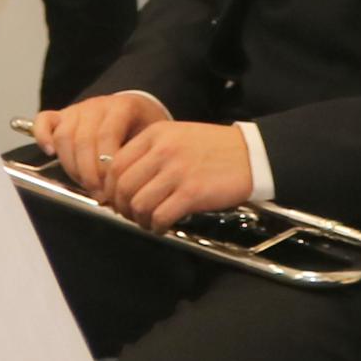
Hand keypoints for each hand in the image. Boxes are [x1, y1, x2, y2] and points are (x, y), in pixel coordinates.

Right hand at [32, 90, 166, 191]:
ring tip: (84, 184)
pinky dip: (43, 137)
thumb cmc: (144, 132)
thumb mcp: (150, 142)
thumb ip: (137, 159)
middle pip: (83, 139)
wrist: (139, 113)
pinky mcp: (60, 115)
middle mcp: (97, 105)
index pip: (106, 135)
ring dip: (71, 165)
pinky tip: (50, 153)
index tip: (110, 189)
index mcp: (122, 107)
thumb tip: (123, 188)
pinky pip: (44, 121)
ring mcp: (77, 109)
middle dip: (89, 173)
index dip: (105, 165)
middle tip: (98, 194)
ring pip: (64, 135)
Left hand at [103, 121, 257, 230]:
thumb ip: (150, 153)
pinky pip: (160, 216)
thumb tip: (121, 182)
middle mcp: (162, 150)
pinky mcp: (192, 192)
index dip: (109, 187)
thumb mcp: (177, 137)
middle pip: (122, 186)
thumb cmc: (215, 149)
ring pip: (138, 203)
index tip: (113, 199)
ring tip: (148, 222)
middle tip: (129, 215)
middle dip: (121, 207)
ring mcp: (177, 171)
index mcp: (156, 134)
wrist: (252, 154)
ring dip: (138, 219)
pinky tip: (162, 226)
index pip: (115, 164)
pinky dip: (156, 226)